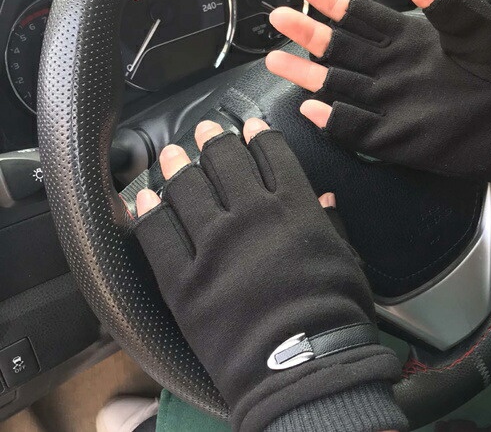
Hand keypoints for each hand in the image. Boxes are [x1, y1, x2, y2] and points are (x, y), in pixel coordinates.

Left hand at [134, 119, 404, 431]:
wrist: (303, 365)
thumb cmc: (334, 314)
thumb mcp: (346, 259)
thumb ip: (331, 222)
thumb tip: (326, 196)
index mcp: (293, 207)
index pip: (271, 154)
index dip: (258, 135)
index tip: (249, 126)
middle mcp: (250, 215)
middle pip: (224, 162)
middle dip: (213, 141)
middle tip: (205, 131)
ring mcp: (213, 245)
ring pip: (187, 189)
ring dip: (178, 166)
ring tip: (172, 155)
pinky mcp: (183, 279)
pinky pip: (158, 235)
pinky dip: (148, 213)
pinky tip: (144, 199)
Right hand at [266, 0, 490, 202]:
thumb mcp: (483, 28)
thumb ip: (446, 2)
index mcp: (412, 40)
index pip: (363, 16)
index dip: (333, 1)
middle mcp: (395, 70)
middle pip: (342, 48)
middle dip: (308, 33)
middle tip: (278, 18)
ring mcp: (394, 104)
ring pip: (341, 85)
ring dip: (310, 73)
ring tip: (278, 59)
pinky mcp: (400, 138)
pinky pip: (359, 130)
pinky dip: (335, 120)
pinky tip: (312, 108)